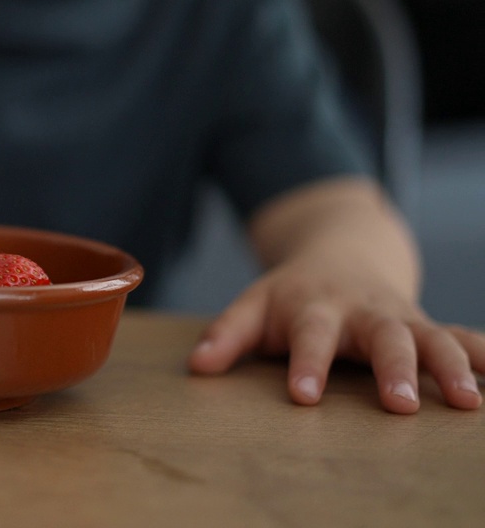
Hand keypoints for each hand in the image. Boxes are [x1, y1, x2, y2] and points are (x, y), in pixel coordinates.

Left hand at [188, 259, 484, 412]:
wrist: (340, 250)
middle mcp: (362, 310)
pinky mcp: (426, 322)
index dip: (307, 365)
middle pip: (382, 336)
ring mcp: (399, 315)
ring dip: (451, 365)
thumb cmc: (291, 293)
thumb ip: (227, 333)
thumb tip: (197, 366)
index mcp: (315, 306)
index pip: (310, 336)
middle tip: (402, 404)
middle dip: (394, 368)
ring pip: (430, 335)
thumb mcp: (253, 304)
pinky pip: (462, 335)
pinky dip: (484, 353)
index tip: (304, 397)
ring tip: (468, 400)